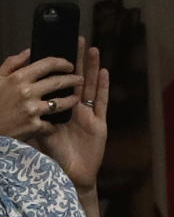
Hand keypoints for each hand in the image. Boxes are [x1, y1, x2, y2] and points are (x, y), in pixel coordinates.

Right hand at [0, 49, 82, 139]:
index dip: (62, 63)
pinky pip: (52, 124)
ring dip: (72, 100)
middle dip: (73, 80)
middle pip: (58, 82)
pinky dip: (53, 124)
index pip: (47, 64)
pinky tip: (56, 123)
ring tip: (76, 99)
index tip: (69, 65)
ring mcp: (32, 109)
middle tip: (80, 80)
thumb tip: (29, 52)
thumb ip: (12, 64)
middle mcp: (27, 92)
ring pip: (61, 103)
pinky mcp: (35, 126)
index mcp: (18, 78)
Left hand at [34, 38, 108, 195]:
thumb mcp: (39, 134)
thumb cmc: (54, 158)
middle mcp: (76, 110)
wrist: (69, 176)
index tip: (58, 49)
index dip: (60, 67)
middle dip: (77, 60)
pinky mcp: (99, 124)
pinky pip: (100, 102)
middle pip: (76, 80)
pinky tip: (104, 73)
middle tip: (77, 39)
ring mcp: (89, 115)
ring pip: (90, 87)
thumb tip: (27, 102)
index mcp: (60, 111)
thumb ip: (36, 118)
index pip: (59, 84)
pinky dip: (102, 87)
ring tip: (93, 49)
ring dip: (92, 68)